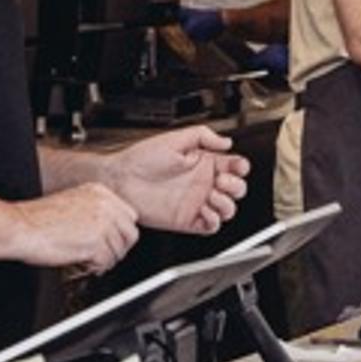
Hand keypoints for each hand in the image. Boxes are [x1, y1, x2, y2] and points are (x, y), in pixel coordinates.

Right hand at [15, 185, 143, 274]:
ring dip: (104, 260)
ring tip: (85, 258)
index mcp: (100, 192)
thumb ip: (95, 211)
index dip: (120, 233)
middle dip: (118, 248)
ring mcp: (103, 224)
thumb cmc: (39, 218)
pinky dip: (94, 268)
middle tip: (101, 254)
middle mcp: (105, 206)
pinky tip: (79, 262)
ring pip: (119, 252)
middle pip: (131, 235)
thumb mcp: (73, 202)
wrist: (22, 227)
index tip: (109, 240)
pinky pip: (106, 263)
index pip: (130, 216)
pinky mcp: (96, 244)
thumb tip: (111, 229)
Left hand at [109, 126, 250, 235]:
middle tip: (223, 181)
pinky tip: (205, 210)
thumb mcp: (175, 138)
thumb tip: (226, 140)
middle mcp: (201, 183)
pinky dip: (214, 220)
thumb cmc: (140, 158)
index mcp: (202, 163)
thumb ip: (204, 135)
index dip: (240, 167)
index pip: (233, 167)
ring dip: (227, 204)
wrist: (120, 180)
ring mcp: (195, 202)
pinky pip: (210, 226)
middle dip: (236, 186)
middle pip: (236, 189)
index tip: (238, 166)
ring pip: (227, 209)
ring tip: (213, 196)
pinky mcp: (187, 220)